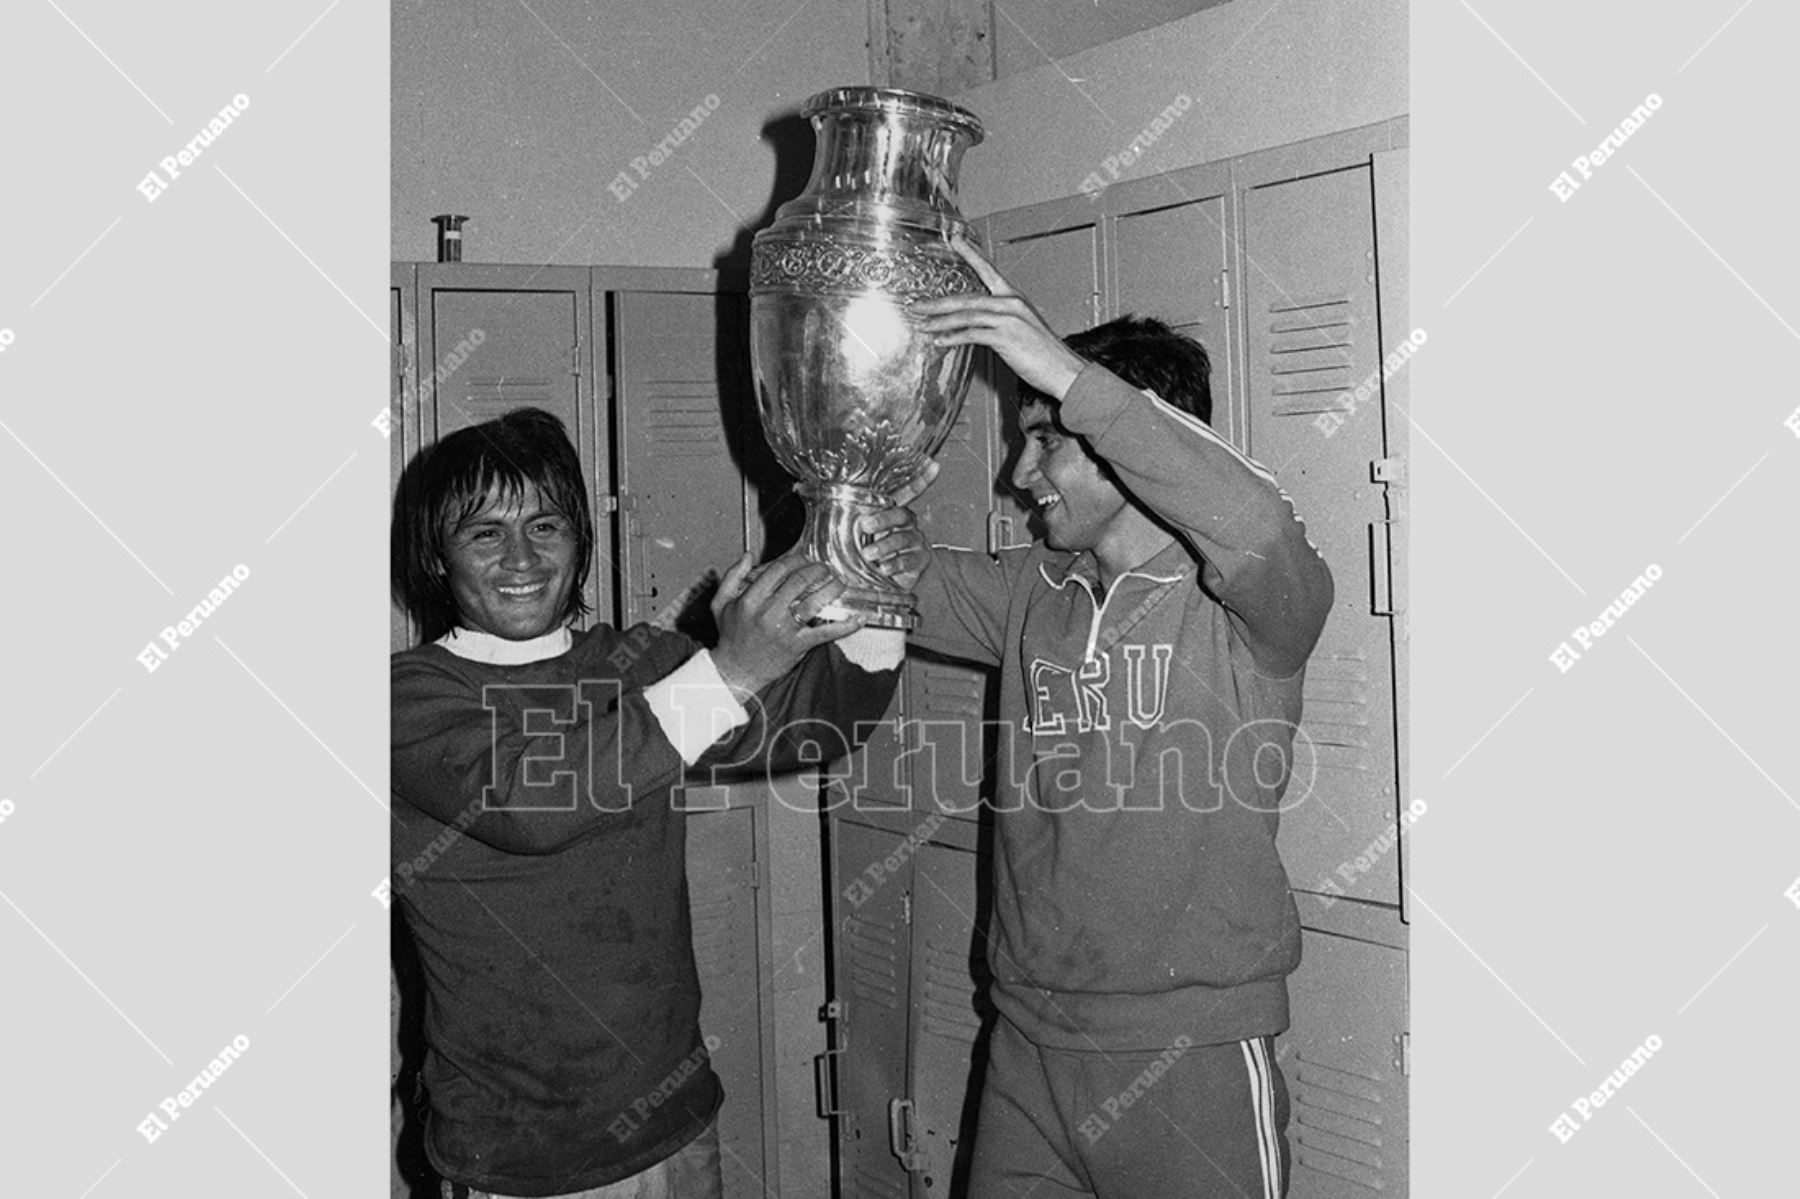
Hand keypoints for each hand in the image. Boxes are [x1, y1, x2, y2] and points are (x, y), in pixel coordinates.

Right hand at [709, 553, 864, 695]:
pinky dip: (845, 626)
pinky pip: (825, 633)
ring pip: (814, 602)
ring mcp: (785, 630)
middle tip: (824, 567)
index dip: (795, 559)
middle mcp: (768, 612)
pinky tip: (859, 618)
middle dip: (816, 569)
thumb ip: (732, 576)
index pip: (778, 569)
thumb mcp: (721, 603)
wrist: (736, 671)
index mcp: (750, 599)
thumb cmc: (731, 636)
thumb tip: (749, 555)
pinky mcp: (798, 645)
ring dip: (831, 588)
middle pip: (799, 581)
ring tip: (840, 581)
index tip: (804, 558)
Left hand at [858, 461, 937, 591]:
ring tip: (868, 554)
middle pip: (900, 515)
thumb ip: (845, 516)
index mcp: (893, 511)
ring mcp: (915, 541)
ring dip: (884, 546)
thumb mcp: (857, 532)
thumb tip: (808, 494)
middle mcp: (907, 523)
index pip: (908, 491)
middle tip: (864, 526)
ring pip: (902, 538)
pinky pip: (908, 560)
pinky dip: (894, 564)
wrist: (893, 580)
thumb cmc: (871, 551)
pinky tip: (883, 568)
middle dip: (883, 519)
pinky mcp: (919, 560)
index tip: (933, 465)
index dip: (922, 478)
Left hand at [911, 234, 1087, 399]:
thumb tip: (978, 327)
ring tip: (922, 325)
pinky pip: (972, 334)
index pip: (989, 270)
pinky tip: (940, 342)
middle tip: (917, 304)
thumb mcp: (1023, 330)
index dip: (970, 253)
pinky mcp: (1006, 337)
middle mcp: (1011, 304)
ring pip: (966, 314)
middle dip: (938, 302)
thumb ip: (1001, 322)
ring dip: (940, 321)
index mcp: (1015, 298)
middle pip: (967, 297)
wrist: (1065, 370)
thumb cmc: (1045, 354)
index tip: (954, 240)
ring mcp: (1009, 319)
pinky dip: (953, 337)